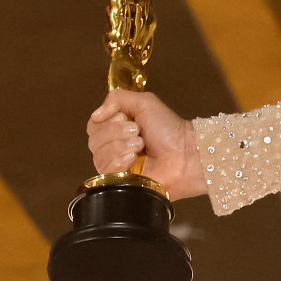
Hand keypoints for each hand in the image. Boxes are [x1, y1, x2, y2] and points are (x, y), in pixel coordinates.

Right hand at [86, 90, 207, 199]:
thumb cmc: (168, 129)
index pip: (94, 124)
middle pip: (94, 140)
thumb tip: (96, 115)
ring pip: (99, 155)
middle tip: (139, 133)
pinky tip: (135, 159)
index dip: (109, 121)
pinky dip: (121, 161)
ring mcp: (115, 165)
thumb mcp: (145, 103)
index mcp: (116, 128)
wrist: (185, 154)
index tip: (128, 120)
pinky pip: (106, 169)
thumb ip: (117, 98)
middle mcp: (112, 146)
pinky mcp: (119, 181)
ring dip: (122, 146)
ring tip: (141, 146)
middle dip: (118, 133)